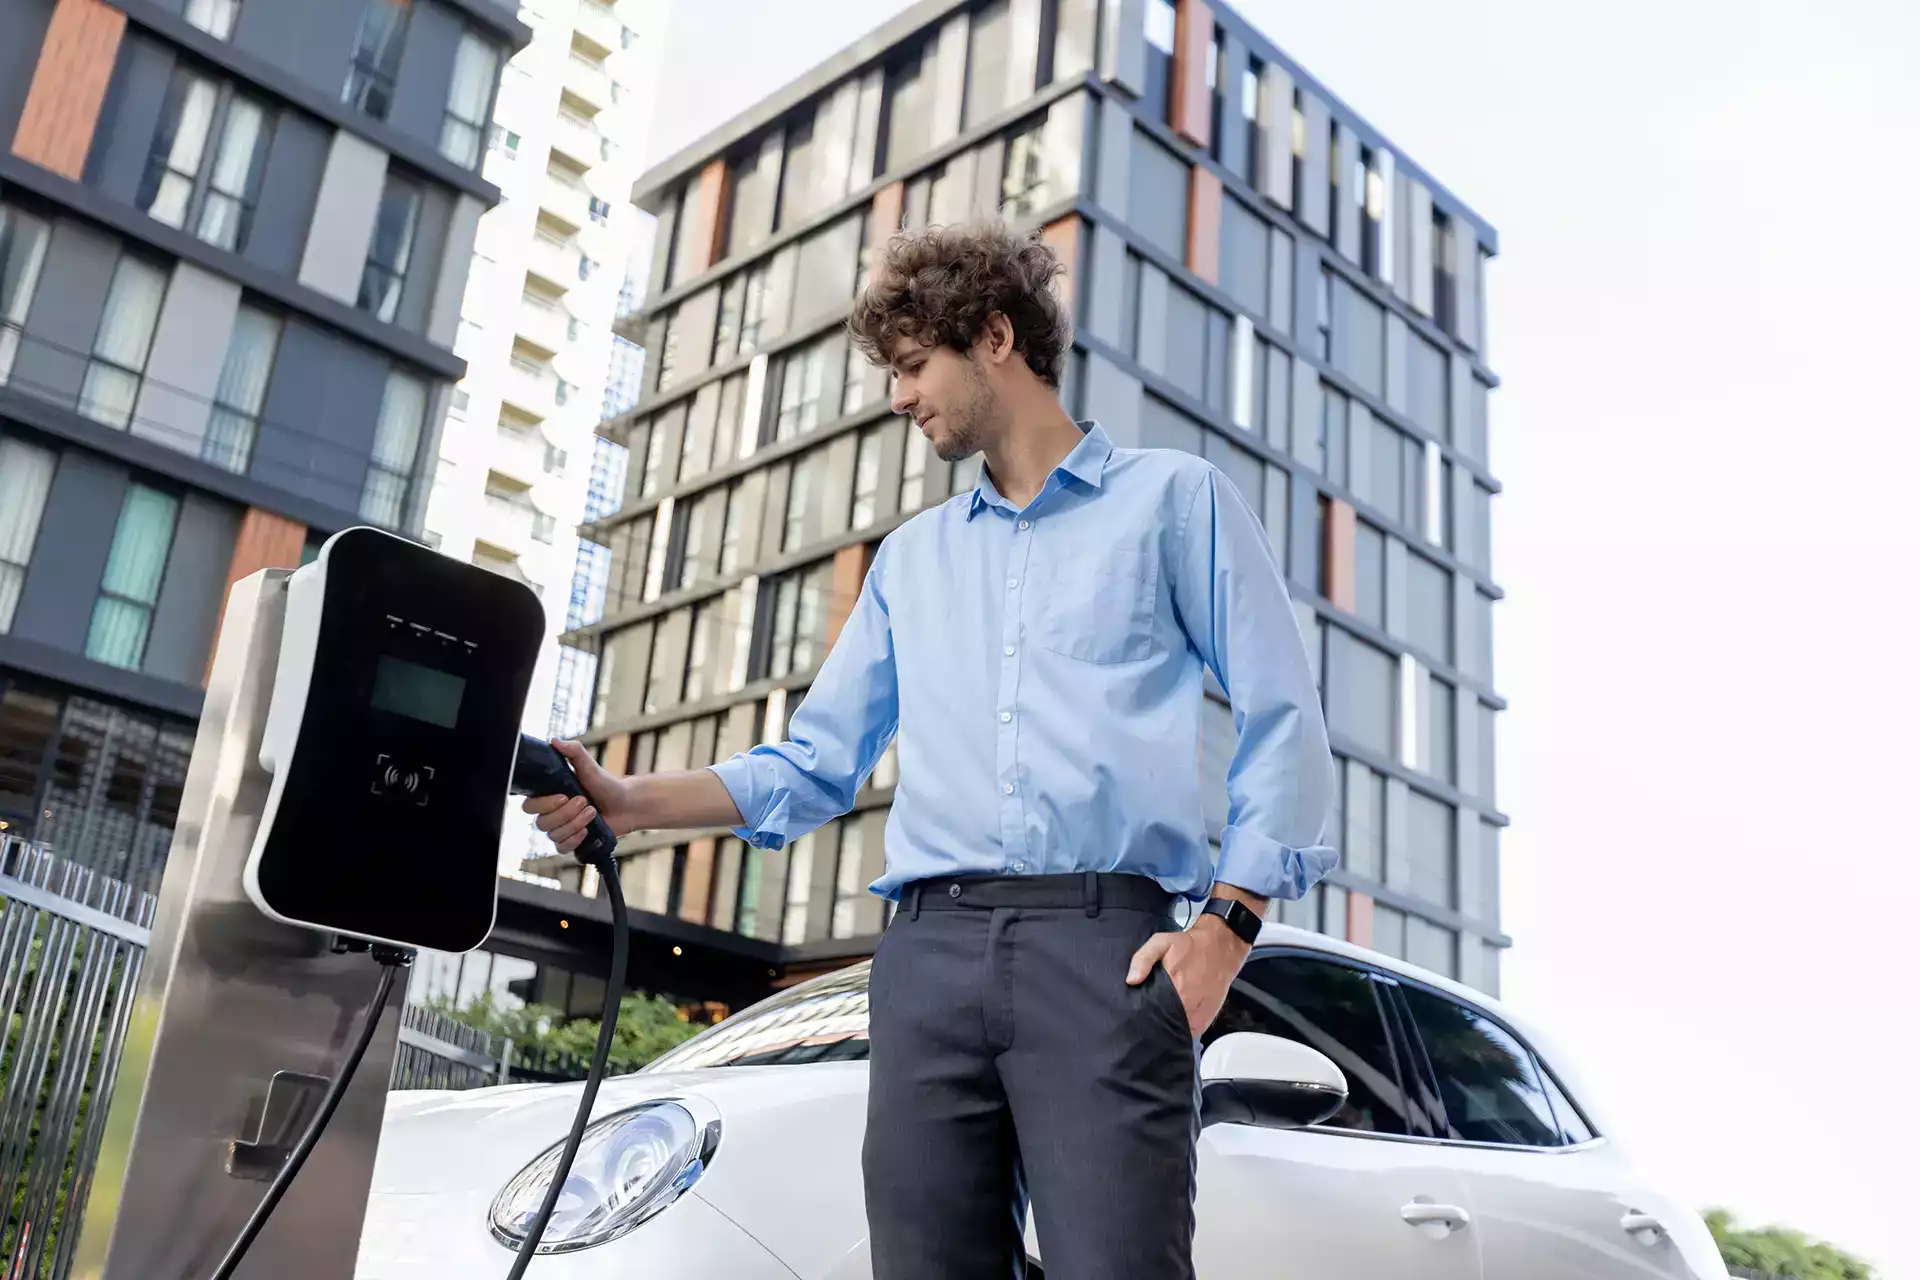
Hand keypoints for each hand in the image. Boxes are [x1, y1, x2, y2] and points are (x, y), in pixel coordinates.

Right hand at [520, 739, 638, 853]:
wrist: (625, 804)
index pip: (529, 806)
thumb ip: (573, 752)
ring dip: (575, 824)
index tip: (564, 795)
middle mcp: (551, 813)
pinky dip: (574, 840)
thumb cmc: (605, 784)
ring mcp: (561, 829)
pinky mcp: (571, 841)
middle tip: (584, 802)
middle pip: (542, 823)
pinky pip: (562, 847)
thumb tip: (554, 741)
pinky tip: (586, 831)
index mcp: (549, 795)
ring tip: (592, 813)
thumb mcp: (589, 765)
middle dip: (565, 813)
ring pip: (554, 835)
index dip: (545, 804)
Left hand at [1126, 916, 1252, 1038]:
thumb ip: (1143, 959)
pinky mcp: (1206, 1019)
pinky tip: (1175, 1024)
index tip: (1136, 1018)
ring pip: (1177, 1033)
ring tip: (1160, 1024)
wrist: (1221, 949)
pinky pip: (1191, 1034)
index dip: (1142, 1018)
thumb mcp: (1161, 943)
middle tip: (1146, 1021)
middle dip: (1153, 1026)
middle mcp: (1186, 1006)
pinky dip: (1183, 1032)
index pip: (1151, 1015)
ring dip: (1168, 1032)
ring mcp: (1197, 1015)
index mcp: (1173, 990)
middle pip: (1163, 1027)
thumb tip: (1131, 980)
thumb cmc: (1190, 946)